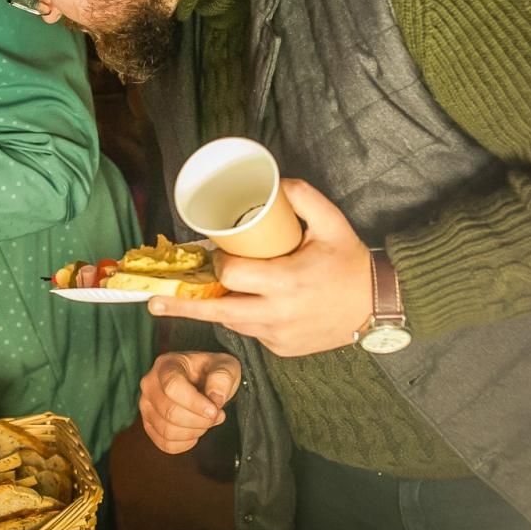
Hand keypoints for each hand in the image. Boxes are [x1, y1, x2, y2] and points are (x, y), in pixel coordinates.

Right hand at [139, 351, 241, 453]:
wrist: (204, 380)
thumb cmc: (211, 372)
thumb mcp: (226, 366)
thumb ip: (223, 377)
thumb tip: (215, 398)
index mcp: (166, 365)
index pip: (172, 386)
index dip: (194, 403)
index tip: (214, 410)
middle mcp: (150, 384)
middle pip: (169, 411)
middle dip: (199, 420)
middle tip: (216, 415)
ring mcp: (147, 405)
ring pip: (166, 430)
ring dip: (194, 432)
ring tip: (207, 421)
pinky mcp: (149, 424)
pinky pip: (165, 443)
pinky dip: (185, 443)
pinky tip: (195, 432)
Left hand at [149, 178, 371, 356]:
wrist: (377, 306)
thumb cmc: (351, 262)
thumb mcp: (333, 222)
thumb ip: (303, 197)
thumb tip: (272, 180)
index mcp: (287, 282)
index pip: (231, 275)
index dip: (218, 263)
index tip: (216, 254)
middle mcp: (278, 314)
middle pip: (217, 311)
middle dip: (183, 306)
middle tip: (154, 301)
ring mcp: (279, 336)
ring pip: (232, 323)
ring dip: (216, 307)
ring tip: (189, 299)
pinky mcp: (283, 349)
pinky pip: (251, 333)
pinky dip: (243, 318)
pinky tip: (245, 303)